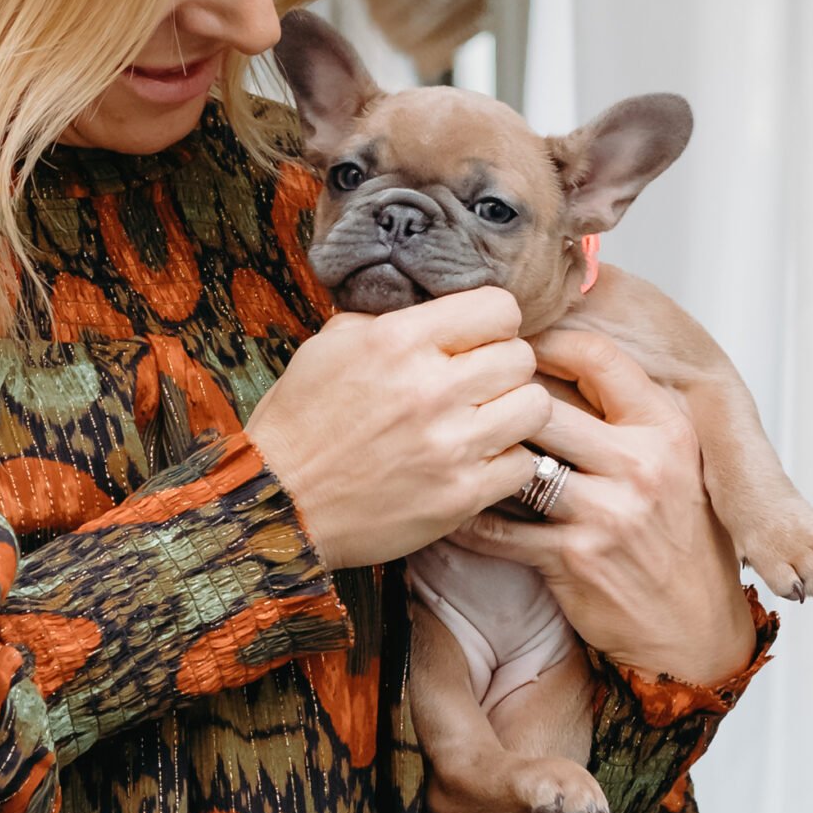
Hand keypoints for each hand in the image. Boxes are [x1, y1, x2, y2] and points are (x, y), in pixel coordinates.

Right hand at [248, 287, 553, 569]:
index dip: (491, 321)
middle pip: (521, 356)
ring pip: (535, 407)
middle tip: (478, 382)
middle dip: (502, 365)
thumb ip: (388, 321)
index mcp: (398, 341)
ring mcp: (450, 446)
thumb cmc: (300, 423)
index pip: (499, 308)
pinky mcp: (460, 495)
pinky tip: (474, 460)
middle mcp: (430, 388)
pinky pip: (521, 464)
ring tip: (483, 420)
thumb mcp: (329, 346)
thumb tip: (437, 310)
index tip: (476, 338)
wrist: (277, 504)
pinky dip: (503, 462)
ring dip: (512, 411)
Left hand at [445, 328, 756, 685]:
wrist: (693, 629)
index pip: (599, 358)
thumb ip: (630, 416)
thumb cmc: (679, 540)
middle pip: (543, 404)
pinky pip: (497, 527)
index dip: (547, 342)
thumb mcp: (676, 464)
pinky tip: (448, 505)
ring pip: (517, 460)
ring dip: (478, 453)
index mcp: (667, 431)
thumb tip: (559, 362)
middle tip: (460, 393)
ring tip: (444, 441)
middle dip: (498, 398)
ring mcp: (607, 513)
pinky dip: (466, 517)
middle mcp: (642, 465)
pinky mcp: (574, 558)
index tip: (513, 344)